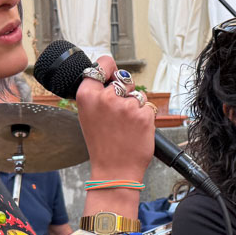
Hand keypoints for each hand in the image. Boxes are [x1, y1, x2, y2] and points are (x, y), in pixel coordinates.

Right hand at [75, 55, 156, 181]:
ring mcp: (126, 106)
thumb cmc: (102, 143)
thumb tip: (111, 74)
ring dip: (136, 106)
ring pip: (138, 94)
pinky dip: (145, 117)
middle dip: (125, 91)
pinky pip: (148, 107)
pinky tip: (135, 130)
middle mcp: (105, 97)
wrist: (115, 170)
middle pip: (123, 78)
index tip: (111, 73)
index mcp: (87, 95)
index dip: (109, 67)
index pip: (102, 64)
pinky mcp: (143, 115)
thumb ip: (97, 94)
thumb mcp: (88, 115)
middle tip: (118, 112)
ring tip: (126, 125)